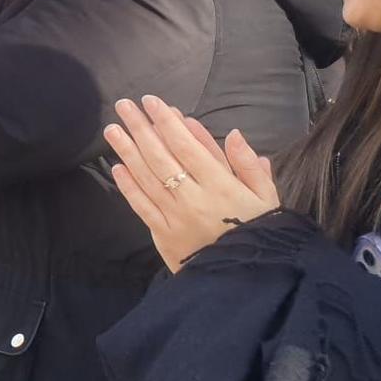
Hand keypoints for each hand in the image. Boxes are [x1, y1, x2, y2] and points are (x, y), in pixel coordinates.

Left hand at [103, 95, 279, 272]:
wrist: (247, 278)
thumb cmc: (260, 233)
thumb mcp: (267, 199)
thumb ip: (249, 166)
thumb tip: (234, 134)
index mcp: (220, 186)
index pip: (187, 146)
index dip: (167, 122)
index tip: (152, 102)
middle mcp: (193, 198)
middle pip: (161, 157)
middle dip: (141, 128)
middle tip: (124, 106)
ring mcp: (175, 217)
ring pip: (146, 178)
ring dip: (127, 152)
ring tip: (112, 130)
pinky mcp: (164, 236)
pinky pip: (142, 207)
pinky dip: (129, 187)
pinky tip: (117, 168)